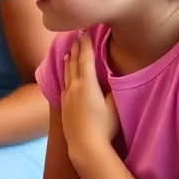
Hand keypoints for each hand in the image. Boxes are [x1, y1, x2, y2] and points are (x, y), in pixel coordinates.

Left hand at [61, 32, 118, 162]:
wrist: (84, 146)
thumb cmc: (103, 127)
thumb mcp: (114, 106)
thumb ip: (112, 90)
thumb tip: (111, 80)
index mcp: (87, 84)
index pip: (85, 59)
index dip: (85, 44)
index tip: (84, 32)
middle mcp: (73, 87)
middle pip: (73, 63)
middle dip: (75, 48)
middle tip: (76, 36)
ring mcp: (66, 97)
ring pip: (66, 73)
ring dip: (68, 60)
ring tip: (68, 51)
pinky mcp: (64, 106)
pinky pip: (64, 83)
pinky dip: (65, 74)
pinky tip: (65, 74)